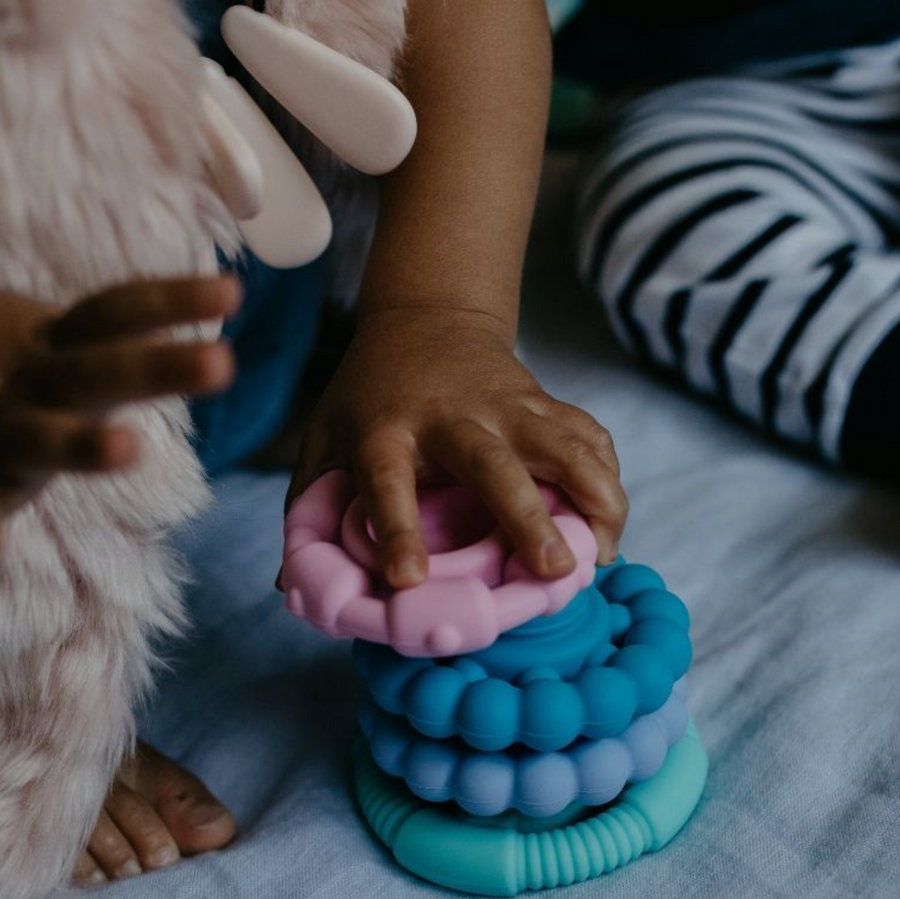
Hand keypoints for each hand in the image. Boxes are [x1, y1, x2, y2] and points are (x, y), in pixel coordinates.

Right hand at [0, 275, 237, 555]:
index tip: (234, 291)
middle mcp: (30, 380)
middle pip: (99, 370)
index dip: (172, 300)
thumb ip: (120, 337)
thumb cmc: (1, 363)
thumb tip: (214, 302)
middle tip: (223, 363)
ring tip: (130, 450)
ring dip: (83, 444)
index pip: (118, 312)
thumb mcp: (54, 341)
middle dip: (159, 368)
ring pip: (40, 436)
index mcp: (57, 344)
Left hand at [288, 308, 627, 587]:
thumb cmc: (369, 393)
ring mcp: (505, 404)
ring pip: (560, 444)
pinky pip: (586, 433)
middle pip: (494, 466)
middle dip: (527, 518)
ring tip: (604, 550)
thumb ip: (308, 504)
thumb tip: (291, 584)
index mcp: (387, 431)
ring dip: (592, 493)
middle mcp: (451, 417)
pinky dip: (605, 472)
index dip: (397, 530)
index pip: (388, 482)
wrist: (426, 315)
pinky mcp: (541, 400)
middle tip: (555, 569)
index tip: (408, 580)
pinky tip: (608, 515)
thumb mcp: (325, 436)